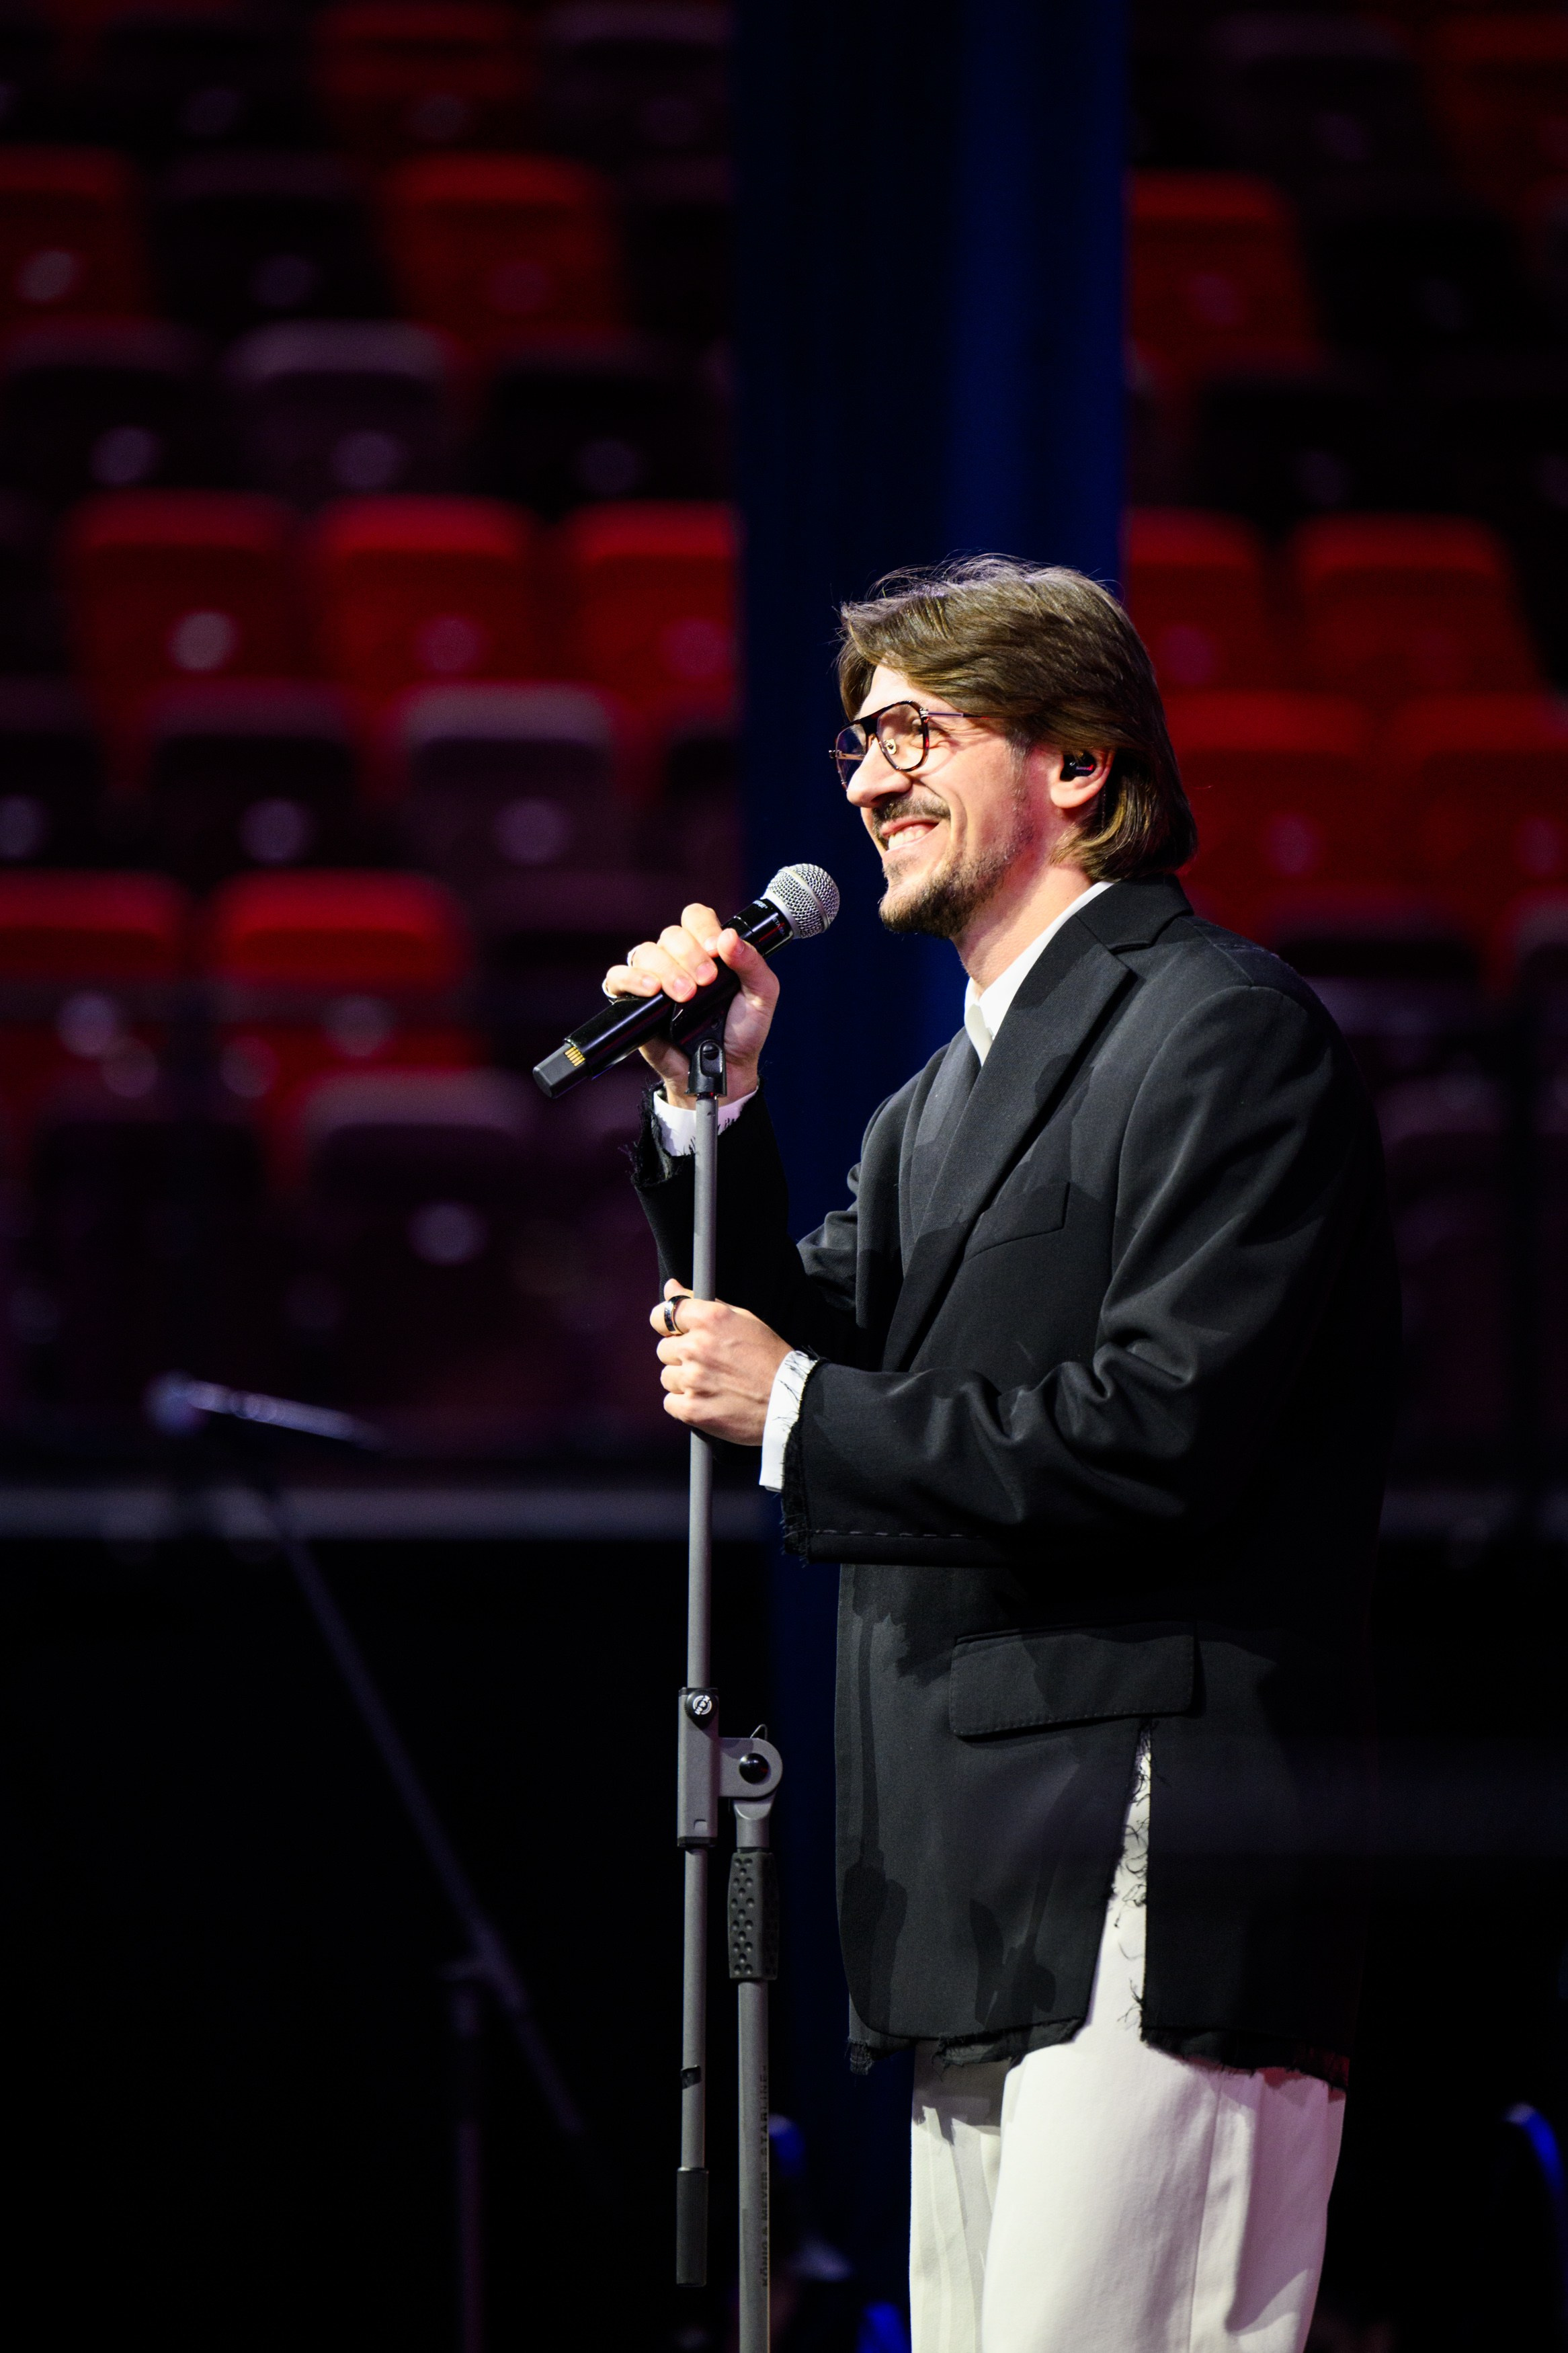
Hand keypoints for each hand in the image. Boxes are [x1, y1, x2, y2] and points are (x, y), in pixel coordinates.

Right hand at [602, 902, 778, 1106]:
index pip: (696, 918)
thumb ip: (752, 963)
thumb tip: (729, 937)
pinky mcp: (635, 1003)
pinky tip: (652, 991)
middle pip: (671, 934)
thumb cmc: (741, 1032)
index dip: (703, 927)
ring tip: (684, 995)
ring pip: (646, 952)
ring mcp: (655, 979)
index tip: (716, 949)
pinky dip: (632, 979)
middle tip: (706, 981)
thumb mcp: (761, 996)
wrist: (724, 1071)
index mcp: (707, 951)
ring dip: (666, 969)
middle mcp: (679, 960)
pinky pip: (618, 978)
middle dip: (690, 955)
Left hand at [651, 1278, 790, 1445]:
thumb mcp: (742, 1319)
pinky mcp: (691, 1409)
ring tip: (712, 1384)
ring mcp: (692, 1380)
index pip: (664, 1314)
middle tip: (707, 1363)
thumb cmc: (769, 1358)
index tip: (675, 1332)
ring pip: (667, 1377)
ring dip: (683, 1381)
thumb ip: (701, 1302)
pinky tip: (708, 1400)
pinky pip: (670, 1402)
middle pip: (664, 1349)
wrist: (789, 1401)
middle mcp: (696, 1347)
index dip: (667, 1324)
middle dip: (681, 1356)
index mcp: (710, 1319)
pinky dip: (685, 1404)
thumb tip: (671, 1287)